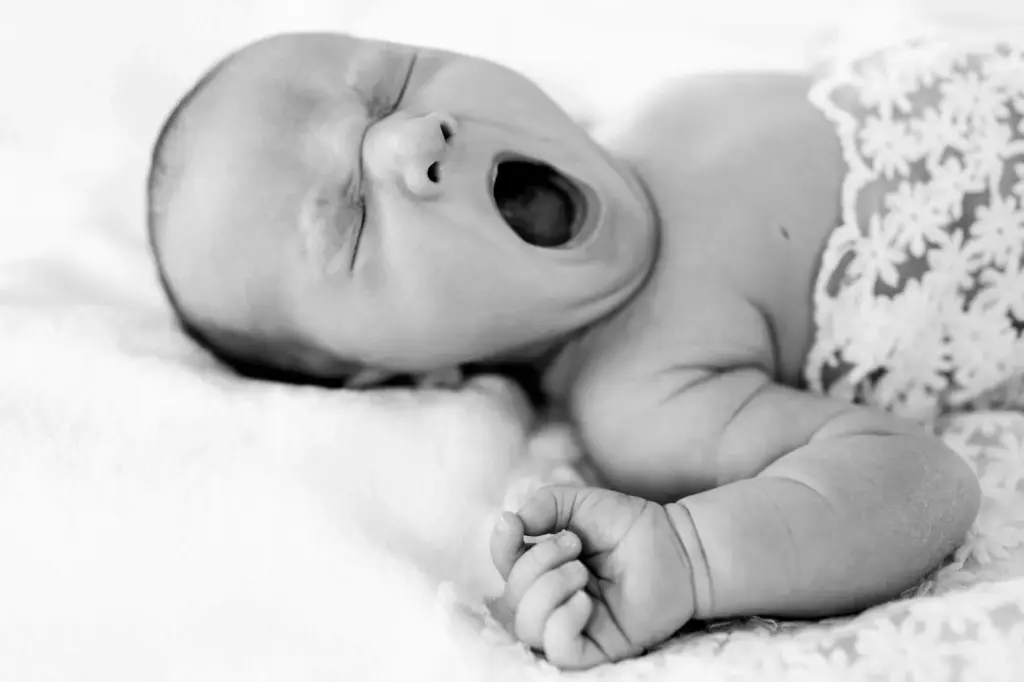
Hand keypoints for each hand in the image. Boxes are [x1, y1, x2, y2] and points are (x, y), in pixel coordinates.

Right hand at [490, 486, 695, 668]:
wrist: (679, 545)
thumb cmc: (631, 525)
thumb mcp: (581, 502)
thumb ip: (544, 505)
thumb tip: (509, 522)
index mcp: (544, 566)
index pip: (504, 566)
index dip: (500, 547)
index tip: (515, 525)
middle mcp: (553, 599)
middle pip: (512, 599)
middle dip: (536, 564)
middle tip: (573, 545)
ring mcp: (574, 625)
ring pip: (528, 628)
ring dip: (548, 591)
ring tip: (581, 572)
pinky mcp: (598, 647)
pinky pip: (560, 651)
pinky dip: (563, 623)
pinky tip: (585, 601)